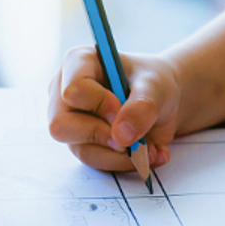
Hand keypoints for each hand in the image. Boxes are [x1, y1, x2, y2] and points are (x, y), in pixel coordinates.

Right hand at [48, 46, 182, 171]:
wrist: (163, 102)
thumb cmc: (153, 83)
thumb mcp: (155, 87)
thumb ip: (141, 107)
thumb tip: (121, 136)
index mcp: (78, 63)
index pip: (73, 89)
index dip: (99, 103)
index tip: (122, 108)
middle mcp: (65, 93)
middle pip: (61, 125)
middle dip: (100, 134)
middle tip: (131, 135)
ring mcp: (71, 122)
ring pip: (81, 149)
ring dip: (119, 154)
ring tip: (150, 147)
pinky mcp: (82, 144)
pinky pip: (96, 161)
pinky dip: (124, 162)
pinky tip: (149, 153)